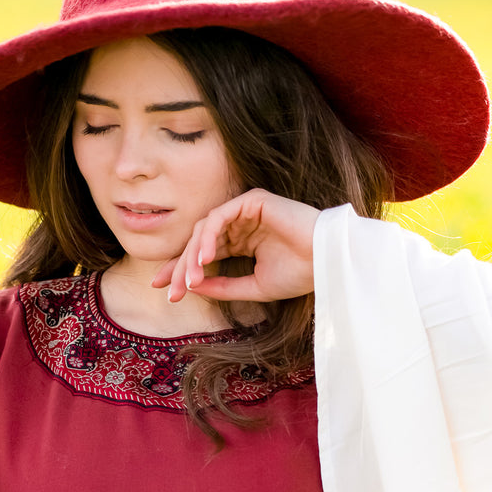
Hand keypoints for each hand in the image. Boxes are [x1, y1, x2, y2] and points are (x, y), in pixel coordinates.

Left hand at [152, 188, 319, 303]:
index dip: (182, 270)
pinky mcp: (251, 200)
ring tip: (191, 279)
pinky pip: (219, 216)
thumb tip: (191, 287)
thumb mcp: (253, 287)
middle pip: (198, 242)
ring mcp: (245, 210)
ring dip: (193, 255)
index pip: (203, 254)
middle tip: (169, 289)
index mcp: (241, 242)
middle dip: (180, 266)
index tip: (165, 290)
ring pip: (204, 229)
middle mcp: (240, 224)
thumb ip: (222, 286)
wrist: (327, 263)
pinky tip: (205, 258)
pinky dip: (208, 237)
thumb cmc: (299, 275)